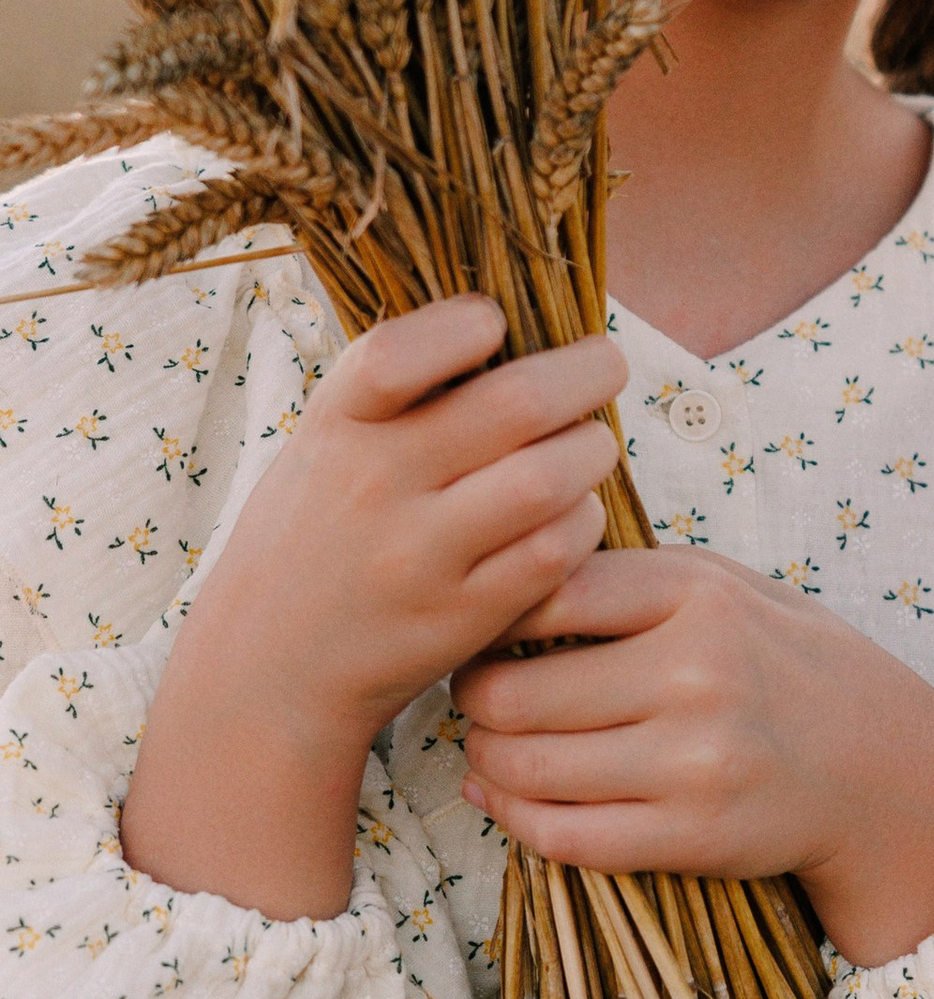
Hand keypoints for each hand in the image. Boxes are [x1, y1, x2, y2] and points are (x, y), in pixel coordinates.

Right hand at [123, 301, 628, 918]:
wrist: (264, 675)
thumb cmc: (311, 541)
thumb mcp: (320, 451)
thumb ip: (395, 398)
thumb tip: (510, 328)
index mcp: (333, 427)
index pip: (397, 354)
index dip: (464, 325)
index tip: (496, 323)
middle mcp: (371, 485)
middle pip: (515, 405)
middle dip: (586, 372)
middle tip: (604, 368)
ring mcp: (417, 557)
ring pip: (550, 477)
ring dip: (591, 450)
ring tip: (589, 446)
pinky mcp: (459, 618)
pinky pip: (555, 551)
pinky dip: (582, 521)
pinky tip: (571, 514)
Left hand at [452, 547, 933, 966]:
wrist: (881, 765)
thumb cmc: (782, 663)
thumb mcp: (725, 588)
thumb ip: (625, 579)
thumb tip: (501, 585)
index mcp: (700, 595)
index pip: (545, 595)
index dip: (490, 618)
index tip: (483, 632)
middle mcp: (698, 674)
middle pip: (513, 693)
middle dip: (471, 700)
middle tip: (472, 698)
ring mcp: (697, 762)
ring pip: (526, 768)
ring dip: (485, 761)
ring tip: (488, 748)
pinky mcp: (694, 836)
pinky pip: (562, 835)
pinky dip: (514, 817)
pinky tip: (507, 797)